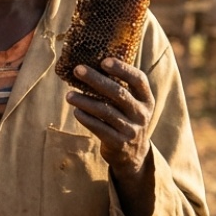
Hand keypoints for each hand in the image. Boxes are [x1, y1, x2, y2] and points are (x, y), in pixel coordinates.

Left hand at [65, 58, 153, 176]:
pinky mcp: (119, 143)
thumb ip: (119, 87)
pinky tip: (76, 111)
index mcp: (146, 99)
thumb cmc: (125, 119)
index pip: (139, 79)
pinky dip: (86, 118)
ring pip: (106, 111)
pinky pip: (99, 128)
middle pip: (118, 93)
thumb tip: (91, 64)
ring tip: (69, 95)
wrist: (133, 154)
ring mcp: (131, 130)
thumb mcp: (131, 104)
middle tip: (78, 70)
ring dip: (85, 101)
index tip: (104, 61)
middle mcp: (142, 114)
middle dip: (96, 80)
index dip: (122, 69)